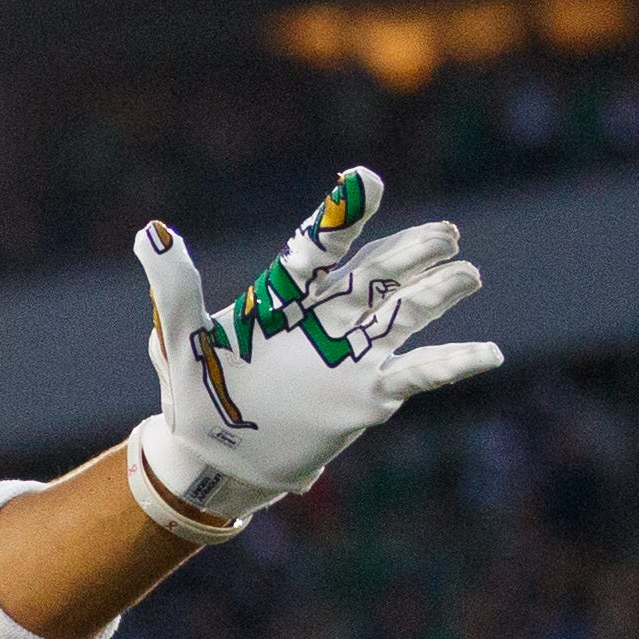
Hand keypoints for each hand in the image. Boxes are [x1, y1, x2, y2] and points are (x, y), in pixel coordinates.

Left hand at [133, 167, 502, 535]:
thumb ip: (173, 288)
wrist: (209, 455)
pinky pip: (419, 372)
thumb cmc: (195, 390)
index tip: (363, 184)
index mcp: (285, 293)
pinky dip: (454, 362)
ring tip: (466, 274)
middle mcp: (328, 314)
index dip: (343, 214)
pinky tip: (489, 353)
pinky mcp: (367, 393)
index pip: (322, 245)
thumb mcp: (176, 340)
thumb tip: (149, 233)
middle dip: (409, 252)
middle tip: (442, 234)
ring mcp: (353, 352)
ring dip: (438, 292)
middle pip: (378, 273)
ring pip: (407, 311)